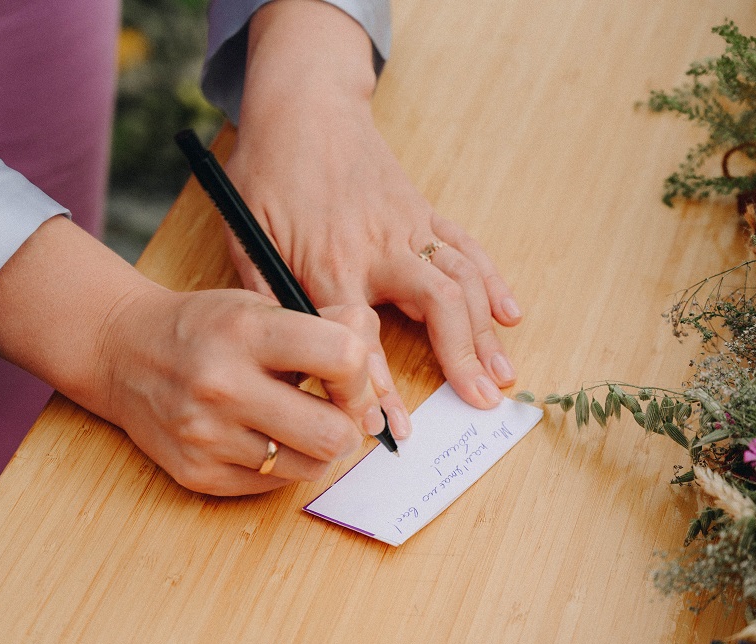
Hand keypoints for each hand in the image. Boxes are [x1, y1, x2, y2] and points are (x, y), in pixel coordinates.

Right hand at [0, 216, 385, 495]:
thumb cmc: (207, 328)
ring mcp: (207, 436)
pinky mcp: (197, 474)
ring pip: (310, 468)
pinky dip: (280, 465)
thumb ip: (327, 325)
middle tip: (336, 413)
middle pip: (333, 435)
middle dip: (348, 426)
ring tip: (298, 423)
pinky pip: (273, 486)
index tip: (350, 380)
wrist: (123, 353)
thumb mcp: (263, 304)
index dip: (361, 376)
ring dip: (317, 450)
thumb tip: (375, 367)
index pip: (342, 357)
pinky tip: (262, 437)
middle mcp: (223, 385)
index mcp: (247, 331)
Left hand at [225, 0, 522, 435]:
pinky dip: (494, 282)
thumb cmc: (268, 172)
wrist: (303, 104)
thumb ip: (265, 297)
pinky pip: (468, 247)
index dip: (374, 387)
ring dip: (487, 330)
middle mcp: (379, 244)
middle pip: (438, 304)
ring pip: (462, 279)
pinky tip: (510, 315)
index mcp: (329, 259)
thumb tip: (284, 357)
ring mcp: (408, 226)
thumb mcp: (244, 234)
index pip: (358, 336)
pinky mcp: (423, 211)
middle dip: (463, 356)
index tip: (386, 428)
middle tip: (482, 400)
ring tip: (504, 375)